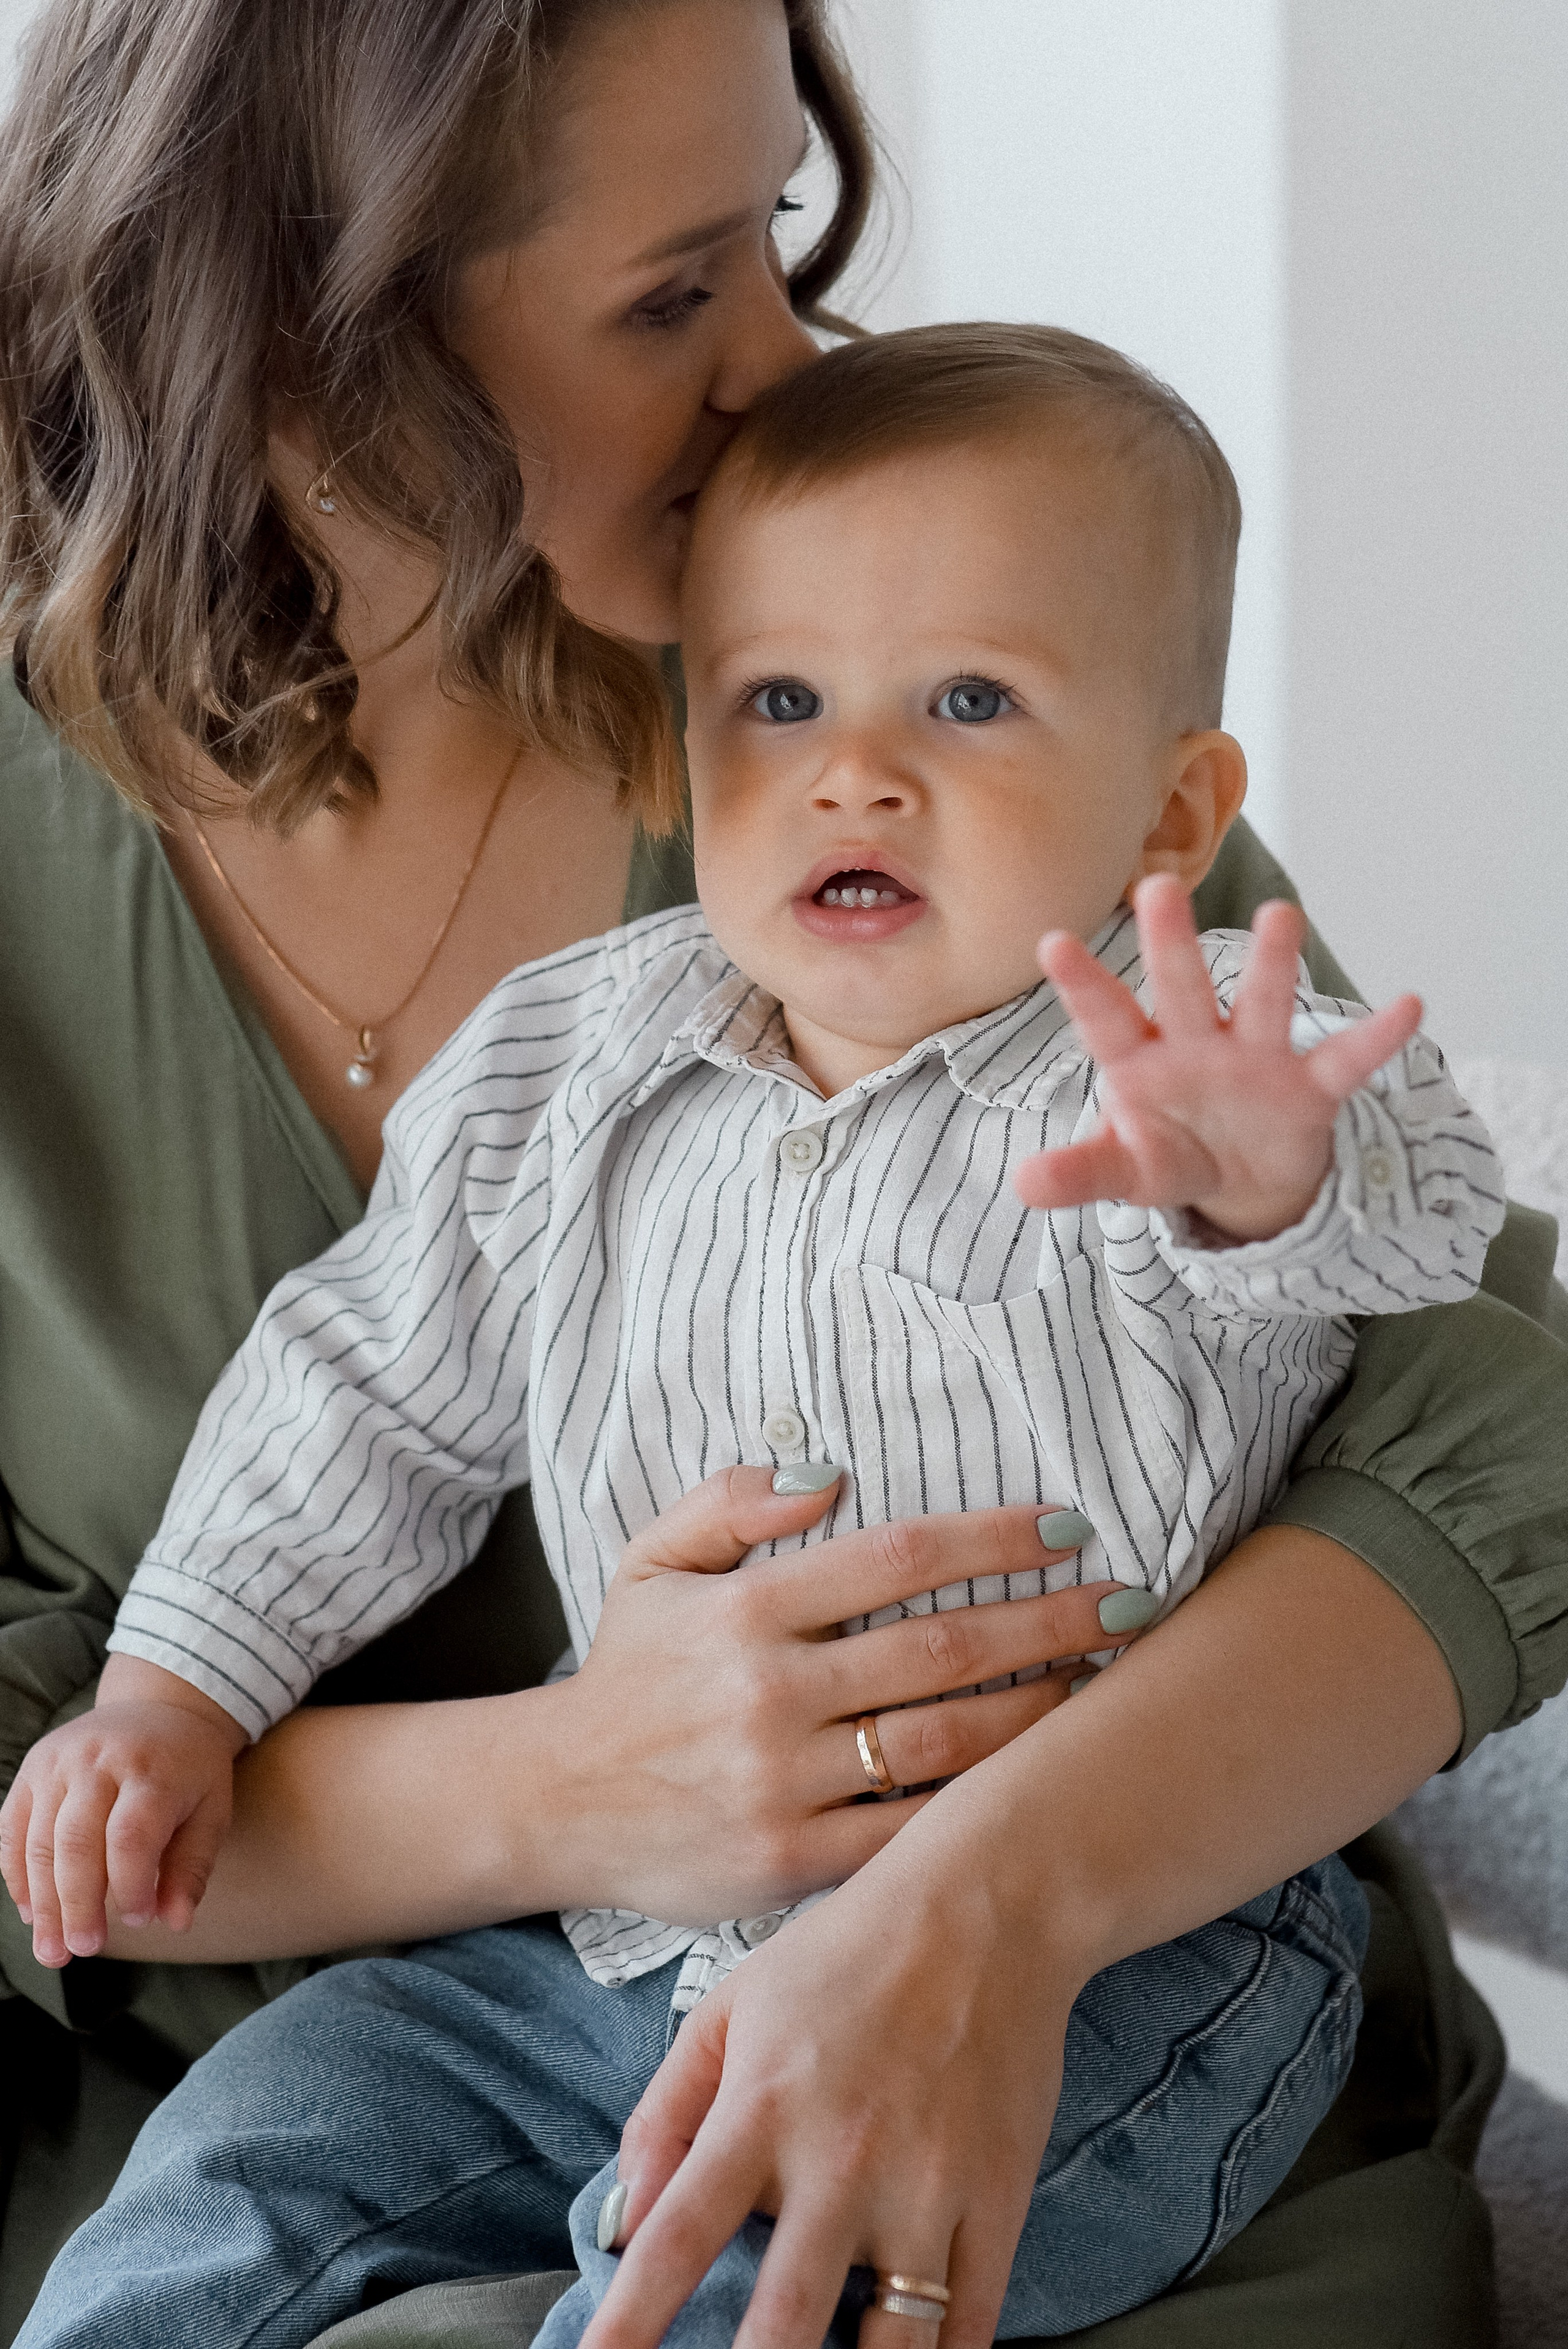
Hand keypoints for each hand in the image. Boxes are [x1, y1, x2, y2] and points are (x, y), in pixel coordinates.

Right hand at [0, 1657, 247, 1966]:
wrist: (160, 1707)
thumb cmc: (190, 1770)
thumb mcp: (211, 1809)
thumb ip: (193, 1866)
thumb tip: (176, 1922)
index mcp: (152, 1769)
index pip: (132, 1835)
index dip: (131, 1884)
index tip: (140, 1919)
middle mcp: (99, 1760)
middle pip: (77, 1842)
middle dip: (76, 1905)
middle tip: (83, 1950)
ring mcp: (59, 1762)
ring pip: (39, 1841)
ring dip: (43, 1903)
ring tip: (52, 1950)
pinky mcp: (33, 1768)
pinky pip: (13, 1828)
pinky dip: (17, 1875)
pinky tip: (31, 1913)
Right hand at [550, 1468, 1149, 1924]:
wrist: (555, 1802)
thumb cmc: (628, 1673)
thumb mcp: (652, 1563)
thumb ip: (729, 1504)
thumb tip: (823, 1471)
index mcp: (746, 1612)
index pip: (895, 1558)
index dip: (991, 1538)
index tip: (1067, 1526)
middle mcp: (770, 1695)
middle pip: (942, 1651)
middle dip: (1049, 1622)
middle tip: (1130, 1602)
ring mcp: (782, 1785)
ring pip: (941, 1745)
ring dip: (1036, 1712)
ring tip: (1104, 1683)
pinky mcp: (788, 1864)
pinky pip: (906, 1834)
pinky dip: (977, 1808)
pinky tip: (1038, 1783)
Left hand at [580, 1753, 1083, 2348]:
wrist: (990, 1907)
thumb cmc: (848, 1950)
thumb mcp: (732, 2003)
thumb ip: (665, 2109)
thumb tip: (622, 2219)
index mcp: (762, 2109)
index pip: (675, 2241)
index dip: (626, 2326)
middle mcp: (840, 2161)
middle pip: (782, 2325)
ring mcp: (925, 2189)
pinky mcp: (997, 2202)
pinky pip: (968, 2328)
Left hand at [1015, 873, 1422, 1241]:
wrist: (1240, 1179)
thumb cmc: (1170, 1154)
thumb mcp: (1123, 1170)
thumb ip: (1078, 1173)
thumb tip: (1021, 1184)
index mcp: (1139, 1060)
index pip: (1104, 1018)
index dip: (1081, 984)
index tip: (1051, 941)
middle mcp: (1195, 1045)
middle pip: (1181, 989)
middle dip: (1171, 944)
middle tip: (1157, 887)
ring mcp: (1254, 1061)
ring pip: (1262, 1004)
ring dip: (1272, 964)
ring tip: (1282, 915)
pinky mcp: (1306, 1090)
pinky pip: (1343, 1062)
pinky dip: (1375, 1039)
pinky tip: (1408, 1006)